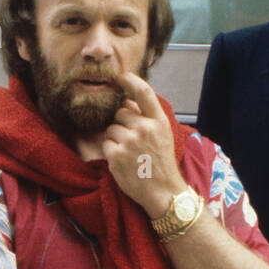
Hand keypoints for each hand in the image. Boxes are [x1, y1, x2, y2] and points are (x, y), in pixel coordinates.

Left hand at [101, 72, 184, 216]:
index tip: (121, 76)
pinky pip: (105, 143)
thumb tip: (126, 102)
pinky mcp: (116, 155)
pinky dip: (110, 151)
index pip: (144, 92)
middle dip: (122, 124)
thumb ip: (146, 117)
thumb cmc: (161, 163)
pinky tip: (123, 161)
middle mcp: (145, 128)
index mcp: (159, 121)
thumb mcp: (162, 135)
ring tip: (130, 153)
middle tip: (134, 142)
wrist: (163, 192)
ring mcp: (130, 142)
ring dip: (115, 138)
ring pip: (111, 128)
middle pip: (120, 113)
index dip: (130, 80)